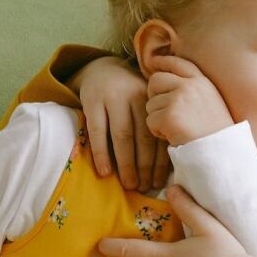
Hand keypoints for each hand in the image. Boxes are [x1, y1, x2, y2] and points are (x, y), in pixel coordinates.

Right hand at [74, 56, 169, 190]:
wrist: (102, 69)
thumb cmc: (130, 96)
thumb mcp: (146, 105)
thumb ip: (155, 126)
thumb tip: (163, 168)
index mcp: (153, 101)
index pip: (158, 135)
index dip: (160, 161)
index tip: (159, 182)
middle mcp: (135, 97)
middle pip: (142, 138)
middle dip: (144, 166)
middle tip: (144, 187)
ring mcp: (112, 98)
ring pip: (122, 136)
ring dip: (126, 164)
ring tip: (129, 184)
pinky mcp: (92, 101)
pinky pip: (97, 131)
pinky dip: (101, 153)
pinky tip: (105, 172)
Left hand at [145, 55, 233, 146]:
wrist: (222, 152)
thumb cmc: (216, 133)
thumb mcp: (212, 102)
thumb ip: (194, 90)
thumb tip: (168, 82)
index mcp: (203, 82)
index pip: (178, 63)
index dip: (163, 61)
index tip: (152, 62)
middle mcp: (190, 86)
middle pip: (156, 80)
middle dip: (153, 95)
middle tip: (162, 110)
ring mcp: (179, 99)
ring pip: (151, 104)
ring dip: (158, 118)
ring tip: (176, 129)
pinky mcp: (169, 116)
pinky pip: (150, 120)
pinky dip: (157, 131)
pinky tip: (173, 136)